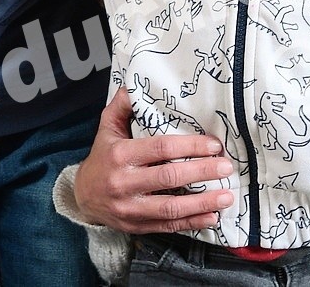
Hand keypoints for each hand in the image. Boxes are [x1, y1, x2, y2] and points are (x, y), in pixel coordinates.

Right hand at [73, 88, 235, 233]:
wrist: (82, 197)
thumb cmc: (102, 157)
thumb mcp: (107, 128)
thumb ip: (123, 106)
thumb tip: (137, 83)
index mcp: (120, 154)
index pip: (160, 148)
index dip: (189, 146)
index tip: (213, 145)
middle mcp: (124, 182)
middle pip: (169, 177)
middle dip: (202, 171)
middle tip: (226, 167)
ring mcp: (130, 207)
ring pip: (172, 207)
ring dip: (202, 202)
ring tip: (226, 196)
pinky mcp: (137, 226)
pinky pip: (169, 226)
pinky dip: (193, 223)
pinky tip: (212, 217)